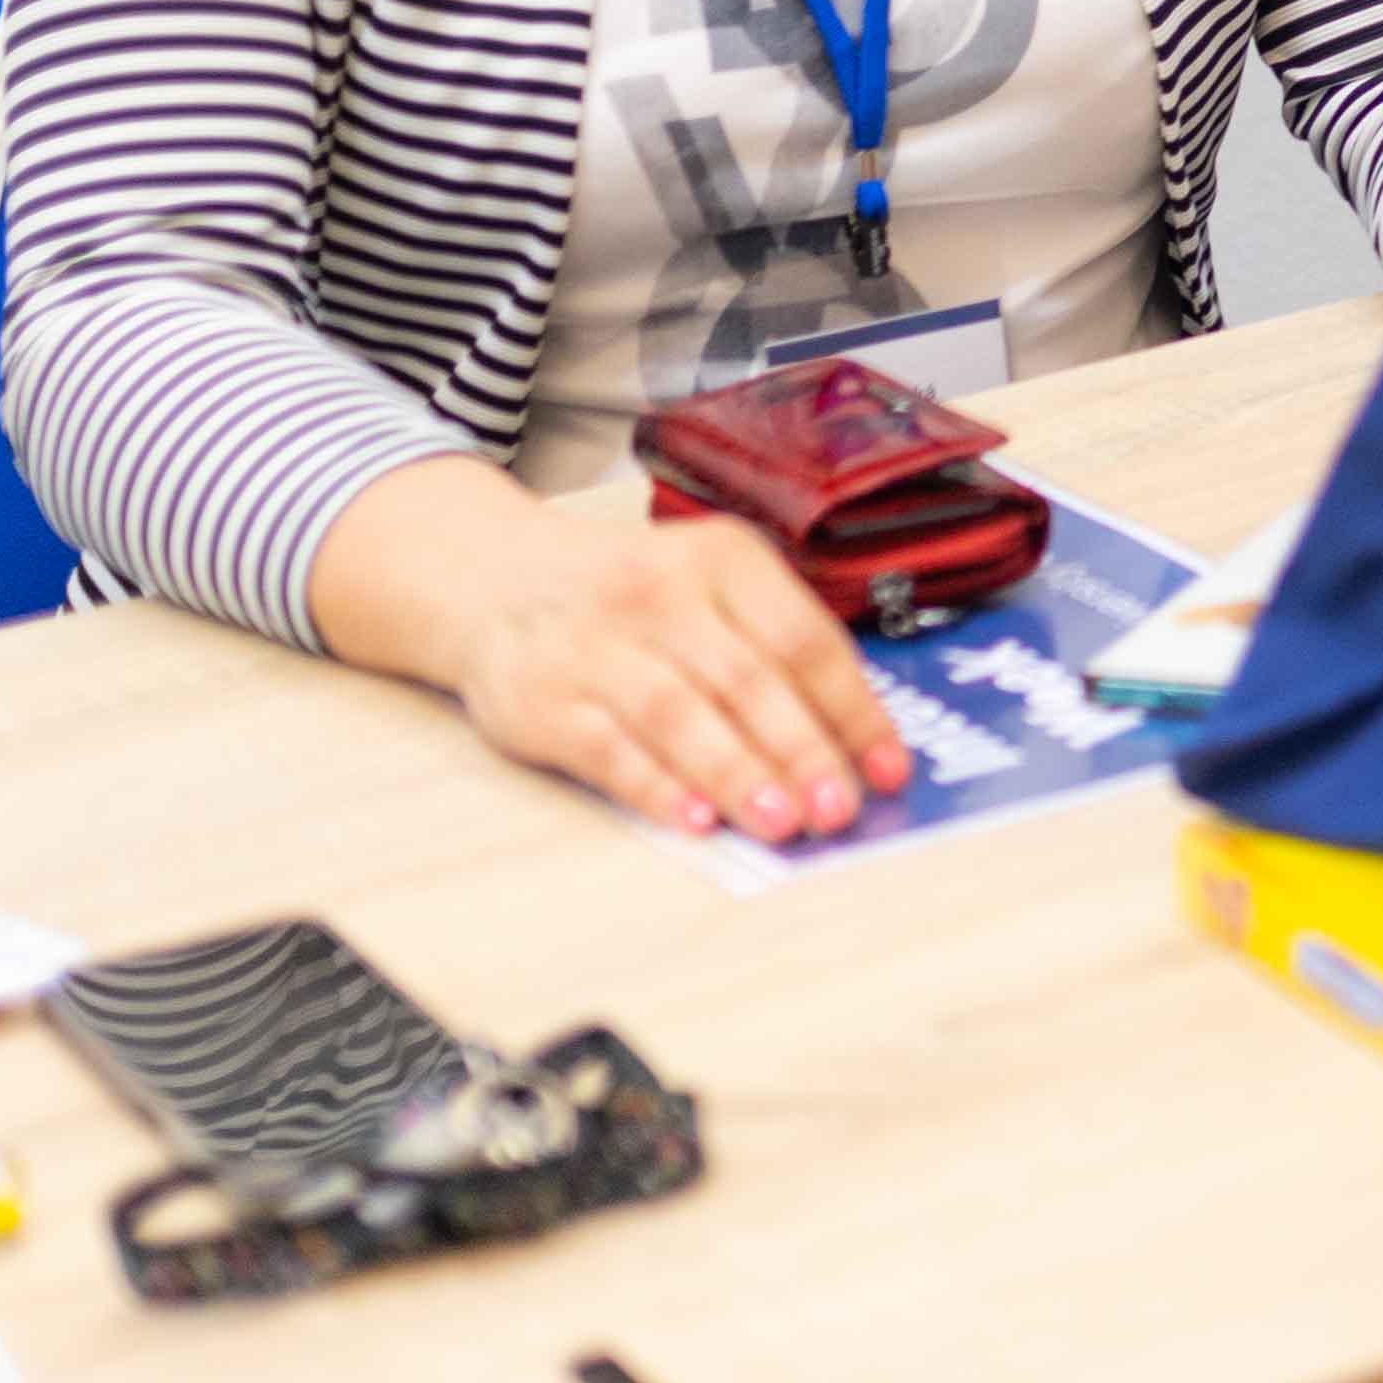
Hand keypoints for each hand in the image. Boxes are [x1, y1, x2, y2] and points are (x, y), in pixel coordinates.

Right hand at [308, 457, 910, 845]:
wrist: (493, 579)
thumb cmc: (630, 594)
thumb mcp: (707, 583)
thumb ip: (772, 644)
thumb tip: (851, 739)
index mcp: (721, 560)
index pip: (804, 637)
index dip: (852, 708)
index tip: (889, 768)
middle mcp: (659, 594)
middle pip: (746, 679)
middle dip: (802, 750)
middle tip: (841, 808)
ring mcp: (596, 647)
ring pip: (680, 715)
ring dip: (737, 773)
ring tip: (783, 823)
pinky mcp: (542, 700)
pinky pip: (608, 748)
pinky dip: (655, 786)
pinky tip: (695, 820)